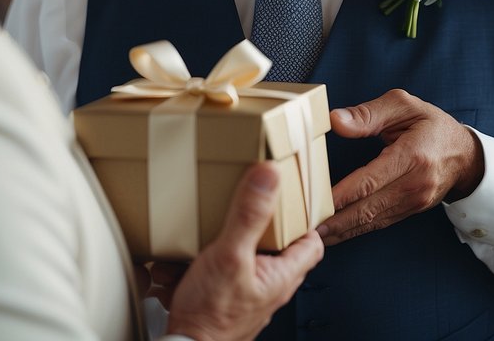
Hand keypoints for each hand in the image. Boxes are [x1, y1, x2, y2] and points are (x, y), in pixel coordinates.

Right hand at [164, 162, 323, 340]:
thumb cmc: (210, 316)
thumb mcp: (230, 255)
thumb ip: (249, 215)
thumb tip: (268, 176)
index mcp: (280, 276)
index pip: (312, 244)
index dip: (305, 220)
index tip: (291, 197)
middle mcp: (268, 286)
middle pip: (275, 246)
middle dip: (257, 224)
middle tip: (247, 203)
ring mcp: (245, 293)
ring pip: (243, 256)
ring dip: (220, 241)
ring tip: (205, 230)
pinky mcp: (222, 298)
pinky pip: (216, 271)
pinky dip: (199, 262)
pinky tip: (182, 260)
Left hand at [318, 89, 483, 245]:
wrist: (466, 154)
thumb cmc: (431, 124)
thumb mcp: (404, 105)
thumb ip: (368, 113)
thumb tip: (335, 121)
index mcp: (412, 156)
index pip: (370, 180)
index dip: (342, 195)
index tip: (316, 204)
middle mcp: (415, 184)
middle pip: (368, 207)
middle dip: (335, 221)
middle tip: (305, 228)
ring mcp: (414, 201)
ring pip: (372, 220)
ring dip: (341, 230)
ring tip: (311, 237)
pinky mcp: (410, 210)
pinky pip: (379, 222)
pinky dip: (355, 230)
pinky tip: (334, 233)